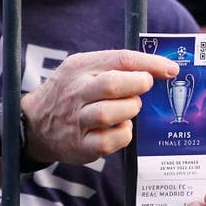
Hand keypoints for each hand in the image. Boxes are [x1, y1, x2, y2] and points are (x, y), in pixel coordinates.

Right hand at [20, 49, 177, 164]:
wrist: (34, 125)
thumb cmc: (71, 93)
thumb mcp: (83, 68)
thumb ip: (115, 65)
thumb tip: (160, 68)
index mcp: (79, 68)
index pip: (119, 59)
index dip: (150, 63)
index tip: (171, 69)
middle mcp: (75, 92)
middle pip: (112, 84)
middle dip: (138, 85)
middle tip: (145, 87)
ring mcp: (76, 121)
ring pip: (109, 113)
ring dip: (130, 110)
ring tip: (131, 108)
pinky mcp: (80, 146)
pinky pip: (108, 142)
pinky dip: (123, 134)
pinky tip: (123, 128)